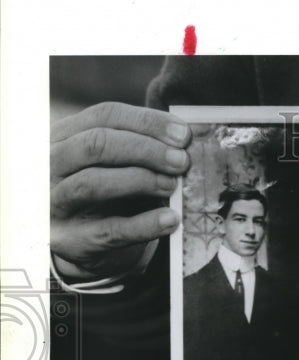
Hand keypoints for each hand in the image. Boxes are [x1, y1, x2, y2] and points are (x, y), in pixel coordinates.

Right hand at [51, 102, 190, 279]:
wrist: (83, 244)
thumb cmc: (107, 194)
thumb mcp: (116, 165)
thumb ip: (141, 150)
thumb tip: (184, 142)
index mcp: (64, 135)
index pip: (104, 116)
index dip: (147, 122)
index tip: (184, 135)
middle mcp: (52, 164)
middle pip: (96, 145)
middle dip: (146, 150)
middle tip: (182, 161)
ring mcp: (55, 202)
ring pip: (93, 183)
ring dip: (141, 180)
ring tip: (173, 186)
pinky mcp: (71, 239)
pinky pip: (110, 230)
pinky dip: (144, 224)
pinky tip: (171, 219)